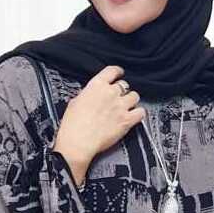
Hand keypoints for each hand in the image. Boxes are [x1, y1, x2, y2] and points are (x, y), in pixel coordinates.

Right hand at [52, 65, 144, 185]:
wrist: (78, 141)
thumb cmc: (73, 125)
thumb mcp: (75, 102)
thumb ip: (87, 95)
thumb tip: (91, 96)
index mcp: (96, 86)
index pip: (112, 71)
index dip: (117, 72)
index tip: (119, 74)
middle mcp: (110, 93)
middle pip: (124, 85)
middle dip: (122, 91)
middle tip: (118, 98)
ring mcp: (120, 106)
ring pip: (135, 96)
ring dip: (131, 100)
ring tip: (127, 106)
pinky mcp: (127, 120)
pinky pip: (141, 112)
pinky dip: (139, 113)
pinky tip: (135, 116)